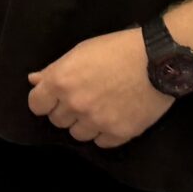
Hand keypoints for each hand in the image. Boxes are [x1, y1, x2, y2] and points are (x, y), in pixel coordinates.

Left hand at [26, 28, 169, 149]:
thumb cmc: (117, 49)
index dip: (44, 100)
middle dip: (66, 111)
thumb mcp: (81, 51)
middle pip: (57, 121)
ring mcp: (97, 122)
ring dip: (85, 124)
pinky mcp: (119, 133)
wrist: (158, 59)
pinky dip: (105, 133)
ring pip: (78, 134)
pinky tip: (114, 117)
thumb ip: (54, 70)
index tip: (54, 97)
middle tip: (84, 98)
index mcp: (61, 81)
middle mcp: (75, 105)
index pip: (36, 105)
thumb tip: (34, 81)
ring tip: (101, 108)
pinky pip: (101, 143)